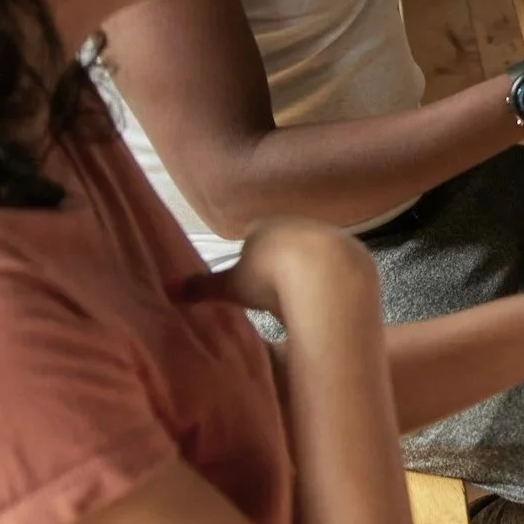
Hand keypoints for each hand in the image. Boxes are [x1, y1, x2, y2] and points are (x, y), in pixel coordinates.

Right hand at [184, 217, 379, 325]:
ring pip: (316, 254)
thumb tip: (167, 290)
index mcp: (266, 226)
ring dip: (310, 273)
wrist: (327, 276)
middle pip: (286, 243)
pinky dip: (334, 282)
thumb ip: (202, 288)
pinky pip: (342, 268)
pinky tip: (329, 299)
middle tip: (276, 294)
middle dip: (281, 264)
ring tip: (303, 300)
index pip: (253, 237)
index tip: (251, 282)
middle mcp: (300, 223)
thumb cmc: (272, 279)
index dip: (250, 260)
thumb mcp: (232, 287)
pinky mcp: (356, 252)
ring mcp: (331, 235)